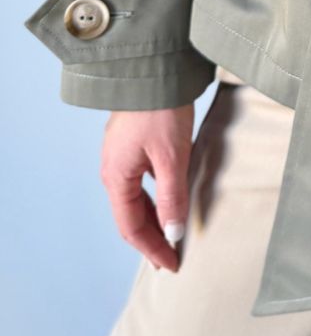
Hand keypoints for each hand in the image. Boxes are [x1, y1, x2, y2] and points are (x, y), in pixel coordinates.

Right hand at [100, 105, 194, 270]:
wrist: (153, 69)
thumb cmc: (161, 110)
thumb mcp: (172, 157)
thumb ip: (172, 196)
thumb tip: (173, 232)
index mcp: (116, 177)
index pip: (131, 227)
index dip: (151, 249)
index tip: (171, 265)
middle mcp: (113, 170)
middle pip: (130, 216)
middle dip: (151, 240)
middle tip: (171, 259)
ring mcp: (120, 156)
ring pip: (135, 199)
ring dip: (153, 219)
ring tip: (171, 235)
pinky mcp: (131, 144)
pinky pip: (140, 181)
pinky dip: (154, 197)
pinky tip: (169, 200)